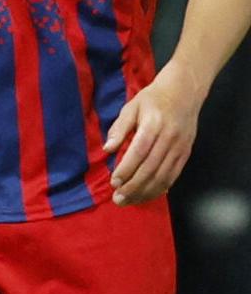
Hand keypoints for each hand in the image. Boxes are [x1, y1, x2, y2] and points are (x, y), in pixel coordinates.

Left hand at [103, 59, 203, 205]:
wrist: (183, 93)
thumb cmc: (153, 99)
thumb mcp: (132, 106)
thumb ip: (120, 128)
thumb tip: (107, 149)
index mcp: (153, 124)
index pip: (139, 152)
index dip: (126, 169)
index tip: (114, 182)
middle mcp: (168, 138)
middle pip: (151, 168)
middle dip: (133, 187)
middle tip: (118, 198)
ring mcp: (179, 148)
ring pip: (163, 177)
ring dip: (145, 192)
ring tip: (129, 201)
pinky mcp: (186, 154)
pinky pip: (173, 176)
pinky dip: (160, 189)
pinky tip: (148, 195)